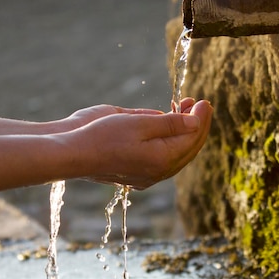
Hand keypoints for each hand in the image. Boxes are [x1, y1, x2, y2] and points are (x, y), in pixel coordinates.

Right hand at [69, 98, 212, 188]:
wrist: (74, 155)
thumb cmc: (104, 136)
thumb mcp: (140, 123)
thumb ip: (171, 123)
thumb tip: (195, 122)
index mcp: (163, 160)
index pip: (192, 138)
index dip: (201, 118)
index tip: (204, 101)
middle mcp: (159, 173)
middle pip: (189, 148)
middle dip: (197, 126)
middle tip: (200, 105)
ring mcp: (149, 177)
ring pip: (177, 156)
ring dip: (184, 134)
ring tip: (186, 112)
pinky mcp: (138, 176)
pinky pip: (164, 160)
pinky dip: (171, 143)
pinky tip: (168, 129)